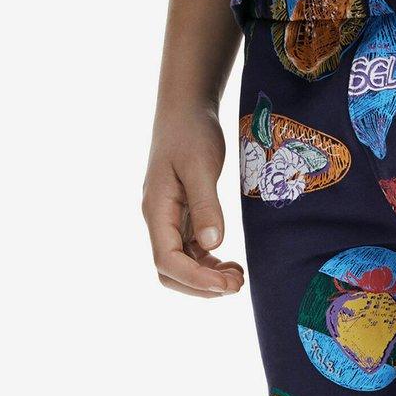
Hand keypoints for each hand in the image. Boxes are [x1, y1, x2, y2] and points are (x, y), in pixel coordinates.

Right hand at [142, 107, 244, 297]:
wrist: (187, 109)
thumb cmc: (192, 132)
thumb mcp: (201, 166)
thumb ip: (206, 205)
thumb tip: (212, 245)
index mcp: (156, 211)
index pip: (167, 262)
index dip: (196, 280)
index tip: (227, 284)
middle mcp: (159, 221)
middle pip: (171, 273)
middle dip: (202, 286)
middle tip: (237, 285)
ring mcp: (171, 222)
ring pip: (182, 267)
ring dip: (209, 280)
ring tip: (239, 278)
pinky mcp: (184, 219)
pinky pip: (193, 254)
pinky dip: (211, 266)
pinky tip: (232, 265)